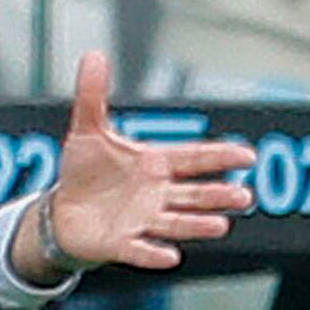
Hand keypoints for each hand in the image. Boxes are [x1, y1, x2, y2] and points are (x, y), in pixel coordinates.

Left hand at [34, 52, 255, 281]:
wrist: (62, 211)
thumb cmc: (84, 171)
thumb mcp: (87, 129)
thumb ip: (93, 95)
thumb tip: (95, 54)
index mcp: (155, 164)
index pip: (193, 158)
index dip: (219, 156)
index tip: (248, 155)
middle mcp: (156, 194)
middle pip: (193, 194)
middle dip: (218, 196)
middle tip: (245, 197)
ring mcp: (142, 221)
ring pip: (175, 222)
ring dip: (197, 225)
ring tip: (221, 225)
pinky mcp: (121, 243)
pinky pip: (140, 249)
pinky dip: (153, 253)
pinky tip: (170, 255)